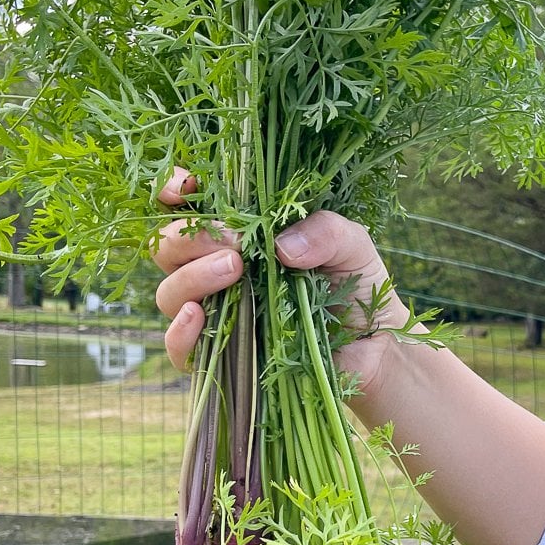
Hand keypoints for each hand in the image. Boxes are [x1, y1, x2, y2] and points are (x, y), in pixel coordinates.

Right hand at [152, 169, 411, 401]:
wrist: (377, 348)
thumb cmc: (358, 287)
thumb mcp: (352, 245)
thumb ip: (324, 231)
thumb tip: (281, 247)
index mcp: (240, 234)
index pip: (187, 207)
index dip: (171, 190)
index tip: (183, 186)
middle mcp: (217, 271)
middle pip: (168, 248)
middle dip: (190, 236)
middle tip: (232, 240)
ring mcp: (217, 314)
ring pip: (169, 293)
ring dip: (192, 277)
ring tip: (234, 269)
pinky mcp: (221, 358)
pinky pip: (180, 349)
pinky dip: (179, 332)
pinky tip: (198, 316)